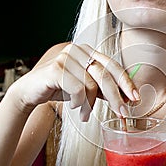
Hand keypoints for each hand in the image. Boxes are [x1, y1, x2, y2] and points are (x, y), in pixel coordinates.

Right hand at [9, 43, 137, 119]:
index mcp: (87, 51)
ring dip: (90, 105)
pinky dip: (78, 102)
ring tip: (84, 115)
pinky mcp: (55, 69)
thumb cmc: (59, 88)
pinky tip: (72, 106)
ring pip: (91, 85)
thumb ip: (102, 88)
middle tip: (122, 114)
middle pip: (105, 75)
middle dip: (116, 98)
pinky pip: (77, 89)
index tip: (136, 98)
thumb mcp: (85, 87)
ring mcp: (66, 57)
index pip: (112, 65)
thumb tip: (126, 98)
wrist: (30, 91)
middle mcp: (78, 50)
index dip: (126, 82)